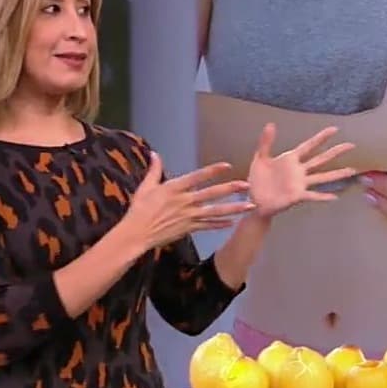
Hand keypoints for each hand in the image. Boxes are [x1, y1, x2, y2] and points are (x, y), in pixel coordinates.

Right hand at [121, 152, 254, 250]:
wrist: (136, 234)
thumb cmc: (139, 209)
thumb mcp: (146, 187)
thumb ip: (154, 170)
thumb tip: (155, 153)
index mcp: (174, 188)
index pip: (197, 177)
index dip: (212, 171)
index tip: (227, 166)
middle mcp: (184, 201)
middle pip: (211, 194)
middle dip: (230, 189)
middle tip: (248, 185)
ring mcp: (188, 216)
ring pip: (215, 212)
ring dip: (233, 209)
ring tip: (249, 206)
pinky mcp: (189, 228)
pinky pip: (208, 226)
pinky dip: (220, 224)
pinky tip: (233, 223)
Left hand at [249, 124, 355, 216]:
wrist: (254, 200)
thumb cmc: (258, 180)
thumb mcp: (260, 158)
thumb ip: (266, 142)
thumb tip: (271, 124)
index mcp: (291, 159)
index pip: (309, 146)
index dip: (322, 137)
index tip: (335, 129)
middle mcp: (299, 170)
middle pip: (321, 159)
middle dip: (336, 152)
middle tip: (351, 145)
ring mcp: (300, 183)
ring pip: (322, 177)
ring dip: (337, 174)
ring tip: (352, 170)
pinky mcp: (297, 196)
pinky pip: (313, 195)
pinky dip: (323, 196)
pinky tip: (334, 197)